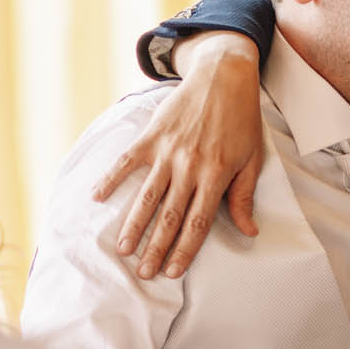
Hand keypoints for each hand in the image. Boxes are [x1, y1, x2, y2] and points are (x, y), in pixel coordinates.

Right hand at [93, 34, 262, 279]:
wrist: (223, 76)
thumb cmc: (241, 119)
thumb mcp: (251, 159)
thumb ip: (243, 196)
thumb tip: (248, 231)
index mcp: (216, 175)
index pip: (198, 222)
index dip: (185, 250)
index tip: (173, 272)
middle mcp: (190, 166)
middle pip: (169, 216)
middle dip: (156, 248)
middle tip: (144, 273)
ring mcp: (168, 151)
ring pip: (147, 196)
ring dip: (133, 225)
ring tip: (123, 249)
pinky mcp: (152, 135)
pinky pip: (127, 161)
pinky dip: (111, 179)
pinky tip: (97, 197)